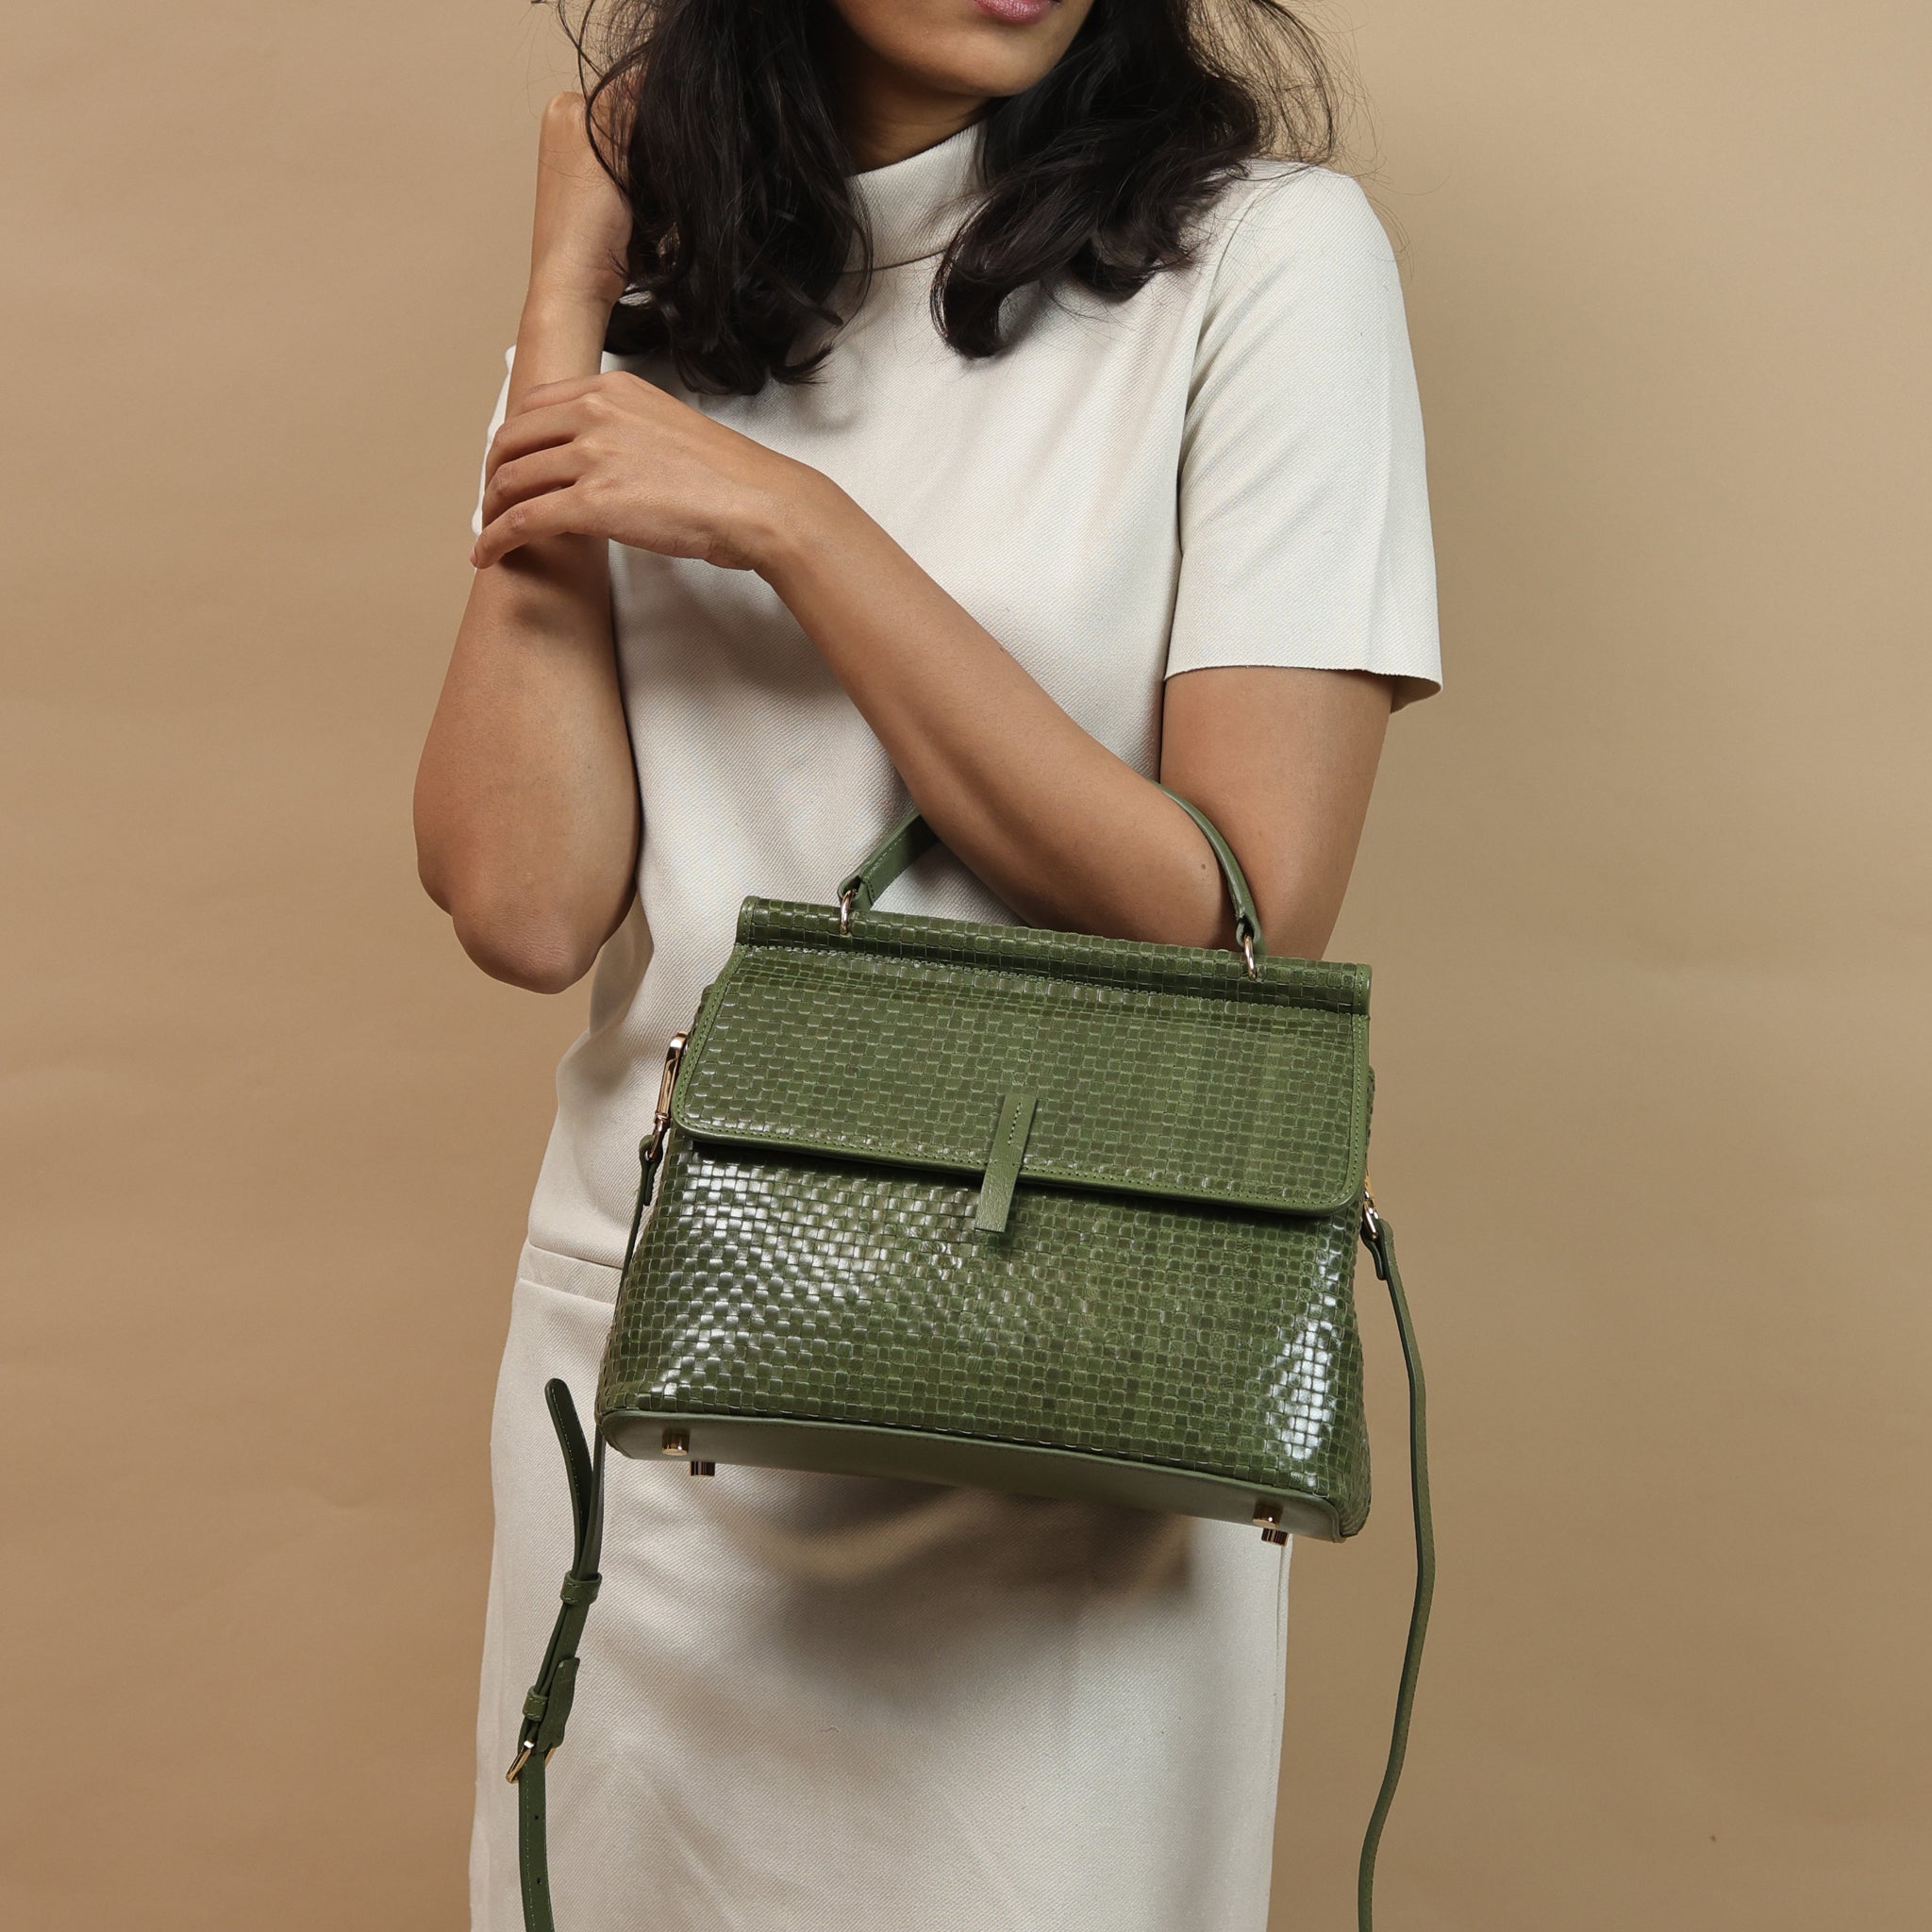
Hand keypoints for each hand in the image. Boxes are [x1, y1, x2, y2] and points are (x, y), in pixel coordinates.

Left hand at [471, 371, 827, 573]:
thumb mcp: (670, 428)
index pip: (534, 405)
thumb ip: (628, 431)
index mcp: (613, 389)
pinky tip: (488, 556)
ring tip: (488, 537)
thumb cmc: (730, 479)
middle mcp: (595, 413)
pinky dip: (496, 539)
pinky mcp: (593, 503)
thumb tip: (608, 461)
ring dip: (490, 512)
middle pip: (512, 439)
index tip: (510, 466)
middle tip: (491, 505)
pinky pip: (523, 521)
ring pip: (511, 481)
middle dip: (493, 476)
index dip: (513, 440)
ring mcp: (592, 456)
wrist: (759, 504)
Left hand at [526, 91, 633, 318]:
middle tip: (642, 182)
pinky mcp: (605, 196)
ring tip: (639, 202)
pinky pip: (641, 179)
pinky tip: (640, 214)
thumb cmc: (583, 227)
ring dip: (651, 175)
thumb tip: (648, 75)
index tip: (652, 149)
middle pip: (635, 120)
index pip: (626, 87)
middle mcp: (572, 131)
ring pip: (641, 152)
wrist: (578, 285)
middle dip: (649, 148)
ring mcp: (588, 165)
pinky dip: (648, 193)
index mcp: (566, 109)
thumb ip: (625, 106)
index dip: (650, 115)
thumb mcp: (606, 150)